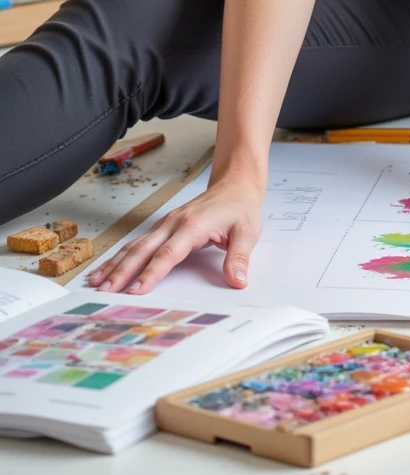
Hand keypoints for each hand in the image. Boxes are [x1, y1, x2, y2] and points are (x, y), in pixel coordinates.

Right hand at [86, 175, 263, 295]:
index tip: (136, 291)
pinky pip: (139, 242)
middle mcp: (175, 223)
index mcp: (193, 225)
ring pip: (136, 245)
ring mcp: (167, 224)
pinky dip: (121, 255)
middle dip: (122, 271)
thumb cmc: (240, 207)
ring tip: (96, 282)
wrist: (235, 183)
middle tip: (104, 291)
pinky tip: (108, 268)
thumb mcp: (248, 231)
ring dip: (116, 264)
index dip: (151, 274)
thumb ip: (240, 257)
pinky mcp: (164, 226)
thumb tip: (238, 280)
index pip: (168, 254)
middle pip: (143, 250)